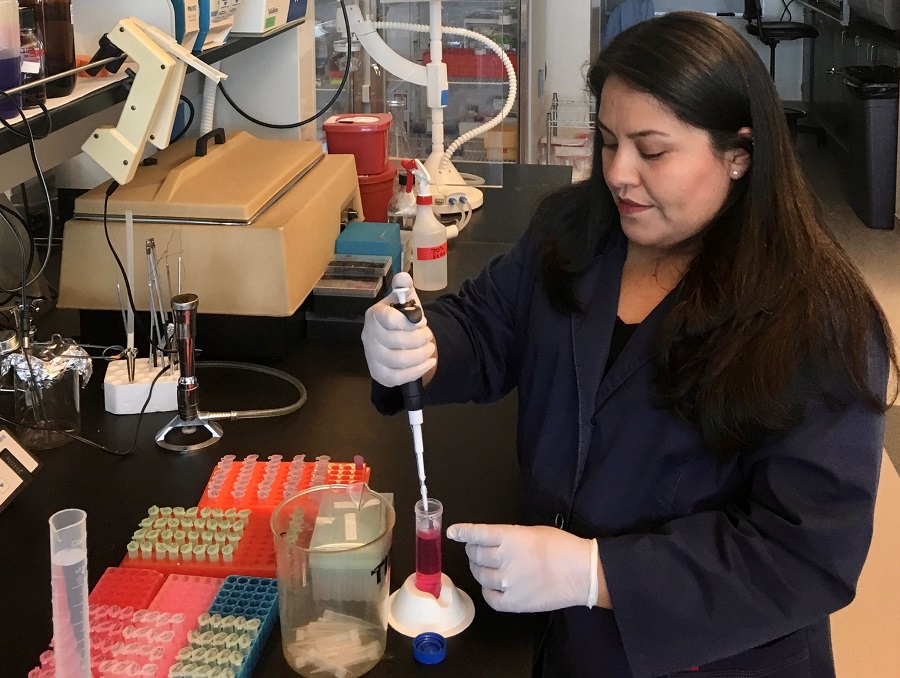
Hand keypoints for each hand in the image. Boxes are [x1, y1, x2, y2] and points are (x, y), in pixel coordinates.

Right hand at [362, 272, 436, 387]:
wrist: (399, 338)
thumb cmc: (402, 317)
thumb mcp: (406, 299)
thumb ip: (405, 287)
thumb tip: (403, 277)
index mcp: (375, 315)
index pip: (388, 319)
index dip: (409, 322)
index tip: (422, 321)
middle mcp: (369, 336)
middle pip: (394, 341)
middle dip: (418, 339)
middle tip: (428, 335)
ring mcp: (372, 356)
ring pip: (397, 361)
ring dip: (420, 355)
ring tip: (430, 348)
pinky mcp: (379, 373)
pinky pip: (397, 378)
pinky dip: (417, 372)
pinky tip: (428, 362)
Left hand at [446, 523, 599, 612]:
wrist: (581, 573)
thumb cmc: (562, 547)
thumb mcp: (532, 531)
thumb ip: (509, 536)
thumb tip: (489, 541)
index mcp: (510, 537)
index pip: (478, 534)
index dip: (463, 532)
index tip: (453, 532)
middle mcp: (505, 559)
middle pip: (475, 555)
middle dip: (473, 550)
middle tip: (477, 550)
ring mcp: (508, 583)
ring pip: (480, 575)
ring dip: (479, 569)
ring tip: (487, 566)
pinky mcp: (513, 603)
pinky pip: (490, 597)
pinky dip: (488, 590)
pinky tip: (494, 585)